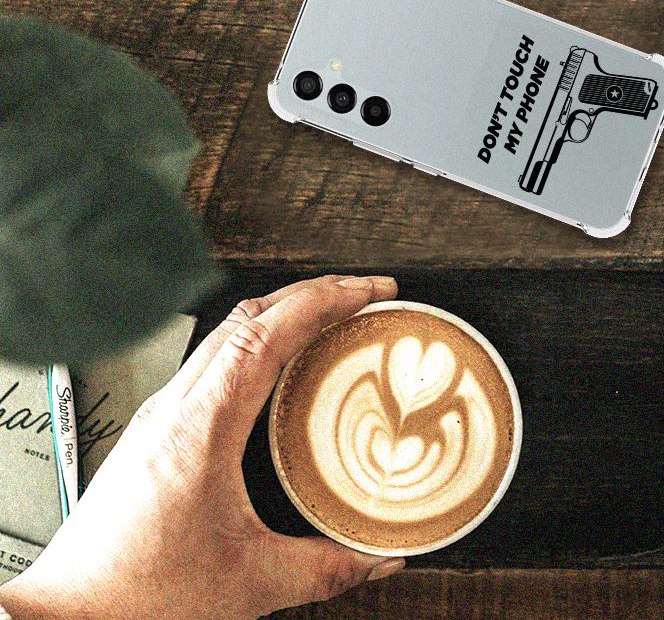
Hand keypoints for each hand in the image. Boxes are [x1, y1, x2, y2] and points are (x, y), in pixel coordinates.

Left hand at [0, 275, 403, 619]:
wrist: (69, 616)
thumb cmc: (137, 596)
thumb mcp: (250, 582)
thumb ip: (326, 568)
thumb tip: (379, 557)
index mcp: (201, 425)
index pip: (267, 332)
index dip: (323, 300)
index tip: (366, 291)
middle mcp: (176, 406)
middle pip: (249, 315)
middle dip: (312, 293)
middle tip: (361, 294)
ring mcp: (161, 411)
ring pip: (227, 332)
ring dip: (283, 313)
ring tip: (329, 319)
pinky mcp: (155, 428)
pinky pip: (214, 360)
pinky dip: (257, 342)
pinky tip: (280, 367)